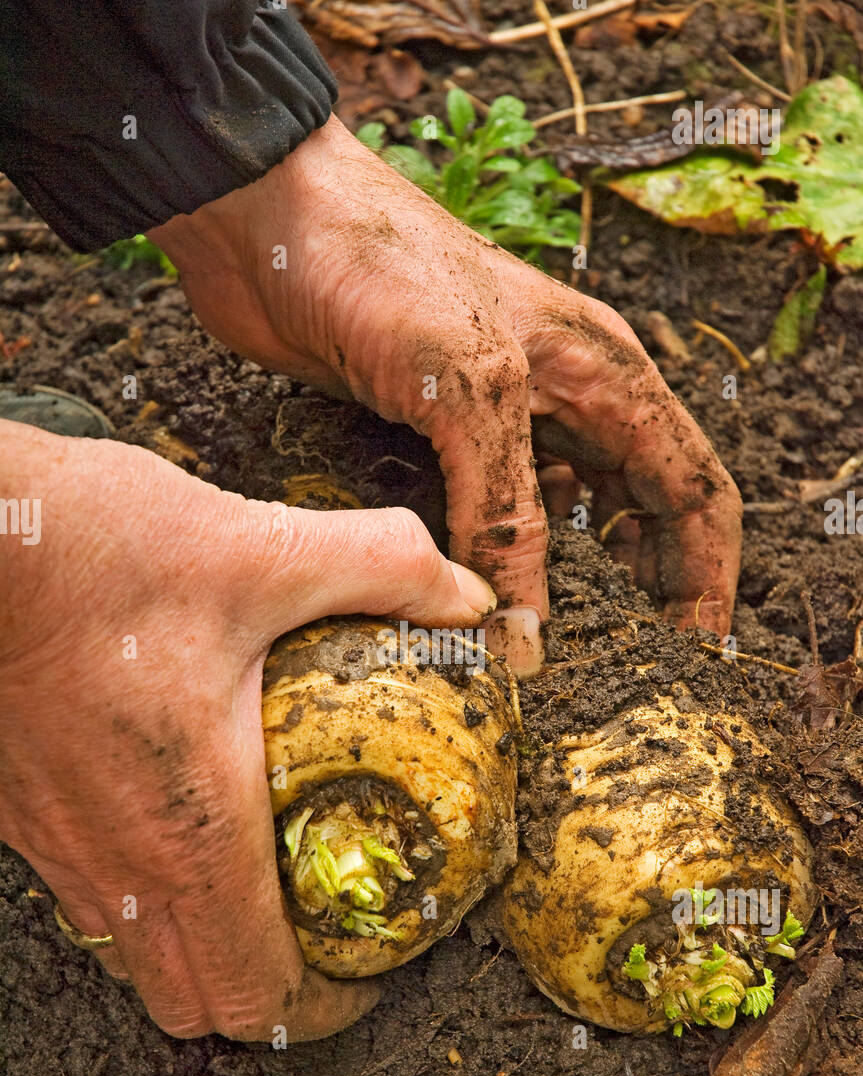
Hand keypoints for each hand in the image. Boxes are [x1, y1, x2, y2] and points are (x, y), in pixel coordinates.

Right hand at [0, 422, 494, 1038]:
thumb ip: (384, 569)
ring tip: (250, 888)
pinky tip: (167, 819)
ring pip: (130, 960)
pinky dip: (138, 896)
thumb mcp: (264, 549)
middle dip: (266, 993)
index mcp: (191, 830)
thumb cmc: (96, 552)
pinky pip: (83, 898)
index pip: (258, 992)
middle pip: (193, 1005)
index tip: (368, 977)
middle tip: (318, 937)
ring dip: (197, 948)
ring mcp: (52, 845)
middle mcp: (114, 862)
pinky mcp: (15, 811)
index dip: (328, 1008)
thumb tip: (465, 595)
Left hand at [150, 115, 741, 662]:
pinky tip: (479, 615)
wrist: (269, 224)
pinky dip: (495, 573)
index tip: (695, 652)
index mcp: (606, 376)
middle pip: (639, 515)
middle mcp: (567, 403)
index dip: (705, 574)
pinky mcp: (437, 440)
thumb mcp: (471, 390)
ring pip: (564, 525)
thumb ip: (507, 510)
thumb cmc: (382, 267)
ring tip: (561, 659)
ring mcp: (503, 424)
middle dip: (646, 593)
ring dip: (570, 590)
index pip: (693, 489)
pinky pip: (489, 522)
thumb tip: (526, 631)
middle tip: (631, 672)